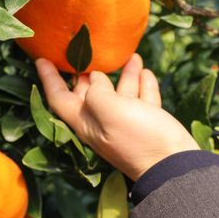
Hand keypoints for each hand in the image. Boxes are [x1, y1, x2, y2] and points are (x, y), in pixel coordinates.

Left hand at [36, 55, 199, 180]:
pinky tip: (145, 71)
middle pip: (89, 94)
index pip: (60, 98)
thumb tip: (96, 79)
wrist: (176, 166)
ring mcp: (126, 125)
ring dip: (123, 74)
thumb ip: (96, 92)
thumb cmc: (139, 138)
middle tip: (88, 50)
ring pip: (120, 93)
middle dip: (88, 73)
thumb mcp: (110, 111)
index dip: (49, 79)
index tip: (42, 59)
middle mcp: (103, 123)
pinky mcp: (148, 125)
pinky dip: (142, 84)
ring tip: (130, 55)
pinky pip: (142, 100)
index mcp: (87, 123)